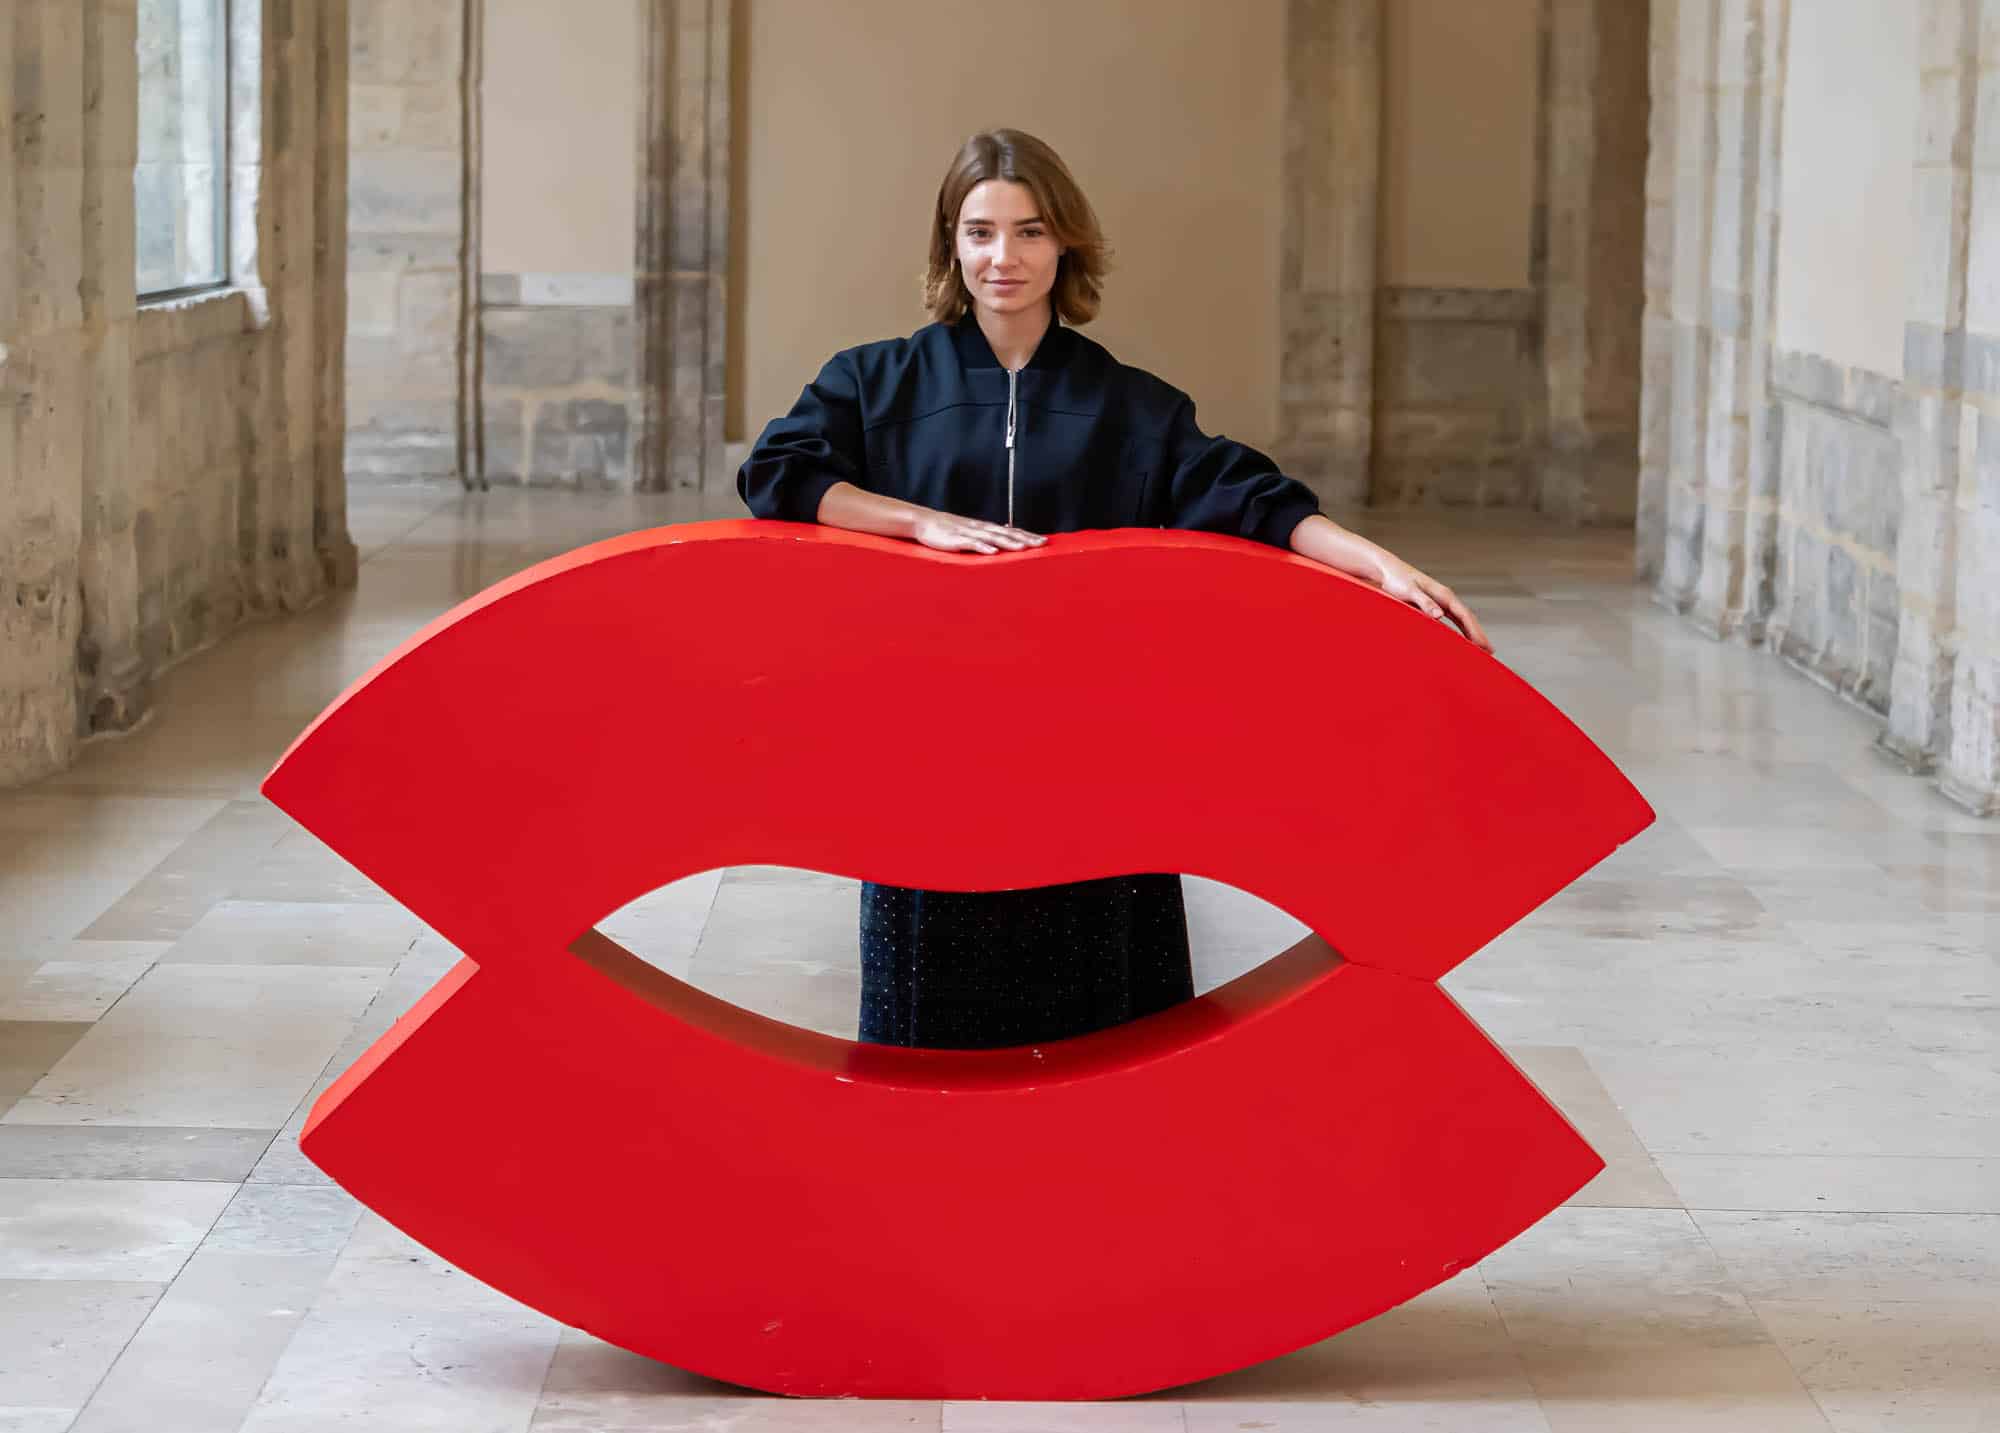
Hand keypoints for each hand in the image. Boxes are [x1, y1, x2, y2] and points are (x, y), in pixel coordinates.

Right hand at [911, 512, 1046, 555]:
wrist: (924, 521)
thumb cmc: (947, 529)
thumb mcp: (970, 530)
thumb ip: (987, 534)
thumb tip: (1005, 533)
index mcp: (985, 528)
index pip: (1010, 531)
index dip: (1027, 535)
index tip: (1044, 541)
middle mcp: (980, 528)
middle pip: (1006, 533)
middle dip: (1024, 538)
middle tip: (1042, 544)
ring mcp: (968, 533)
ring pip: (992, 538)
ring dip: (1008, 543)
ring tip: (1023, 548)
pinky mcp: (956, 540)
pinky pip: (971, 544)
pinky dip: (983, 547)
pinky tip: (993, 553)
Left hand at [1374, 557, 1492, 652]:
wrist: (1388, 571)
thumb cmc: (1397, 580)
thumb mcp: (1410, 591)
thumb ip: (1425, 603)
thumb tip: (1440, 615)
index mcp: (1443, 595)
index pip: (1465, 616)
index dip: (1475, 631)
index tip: (1483, 645)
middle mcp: (1445, 598)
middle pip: (1467, 619)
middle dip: (1478, 635)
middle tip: (1490, 651)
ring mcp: (1440, 601)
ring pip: (1461, 620)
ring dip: (1471, 634)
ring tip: (1481, 648)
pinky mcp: (1432, 605)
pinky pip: (1452, 620)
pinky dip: (1460, 631)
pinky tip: (1461, 640)